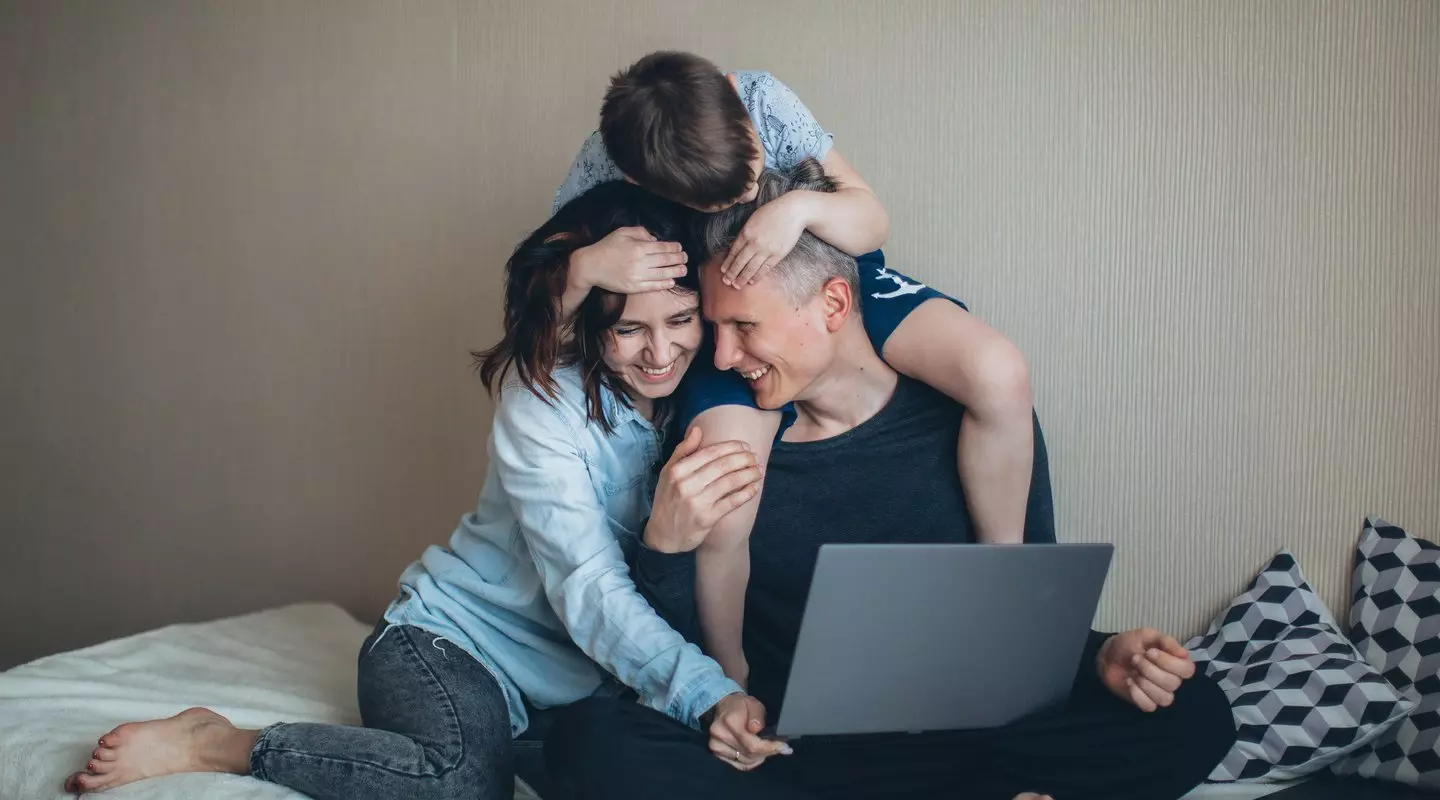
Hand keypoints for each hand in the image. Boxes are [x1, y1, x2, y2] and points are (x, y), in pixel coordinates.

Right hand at [572, 226, 686, 293]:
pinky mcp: (634, 287)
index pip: (662, 247)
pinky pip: (652, 286)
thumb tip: (655, 239)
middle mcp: (640, 262)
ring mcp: (637, 276)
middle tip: (685, 258)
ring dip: (675, 271)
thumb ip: (641, 232)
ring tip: (684, 270)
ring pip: (662, 274)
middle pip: (665, 260)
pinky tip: (671, 281)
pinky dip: (663, 284)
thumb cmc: (607, 247)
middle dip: (678, 259)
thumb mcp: (622, 232)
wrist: (591, 266)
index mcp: (638, 247)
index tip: (680, 248)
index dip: (674, 248)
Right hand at [643, 428, 762, 553]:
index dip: (732, 447)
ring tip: (758, 470)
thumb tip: (698, 430)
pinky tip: (754, 487)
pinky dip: (746, 493)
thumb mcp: (667, 473)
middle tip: (755, 457)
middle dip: (744, 458)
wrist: (663, 535)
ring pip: (731, 482)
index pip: (711, 452)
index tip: (745, 446)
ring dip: (749, 474)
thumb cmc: (667, 500)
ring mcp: (698, 502)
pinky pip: (732, 502)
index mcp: (678, 470)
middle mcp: (687, 484)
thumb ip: (683, 451)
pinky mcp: (708, 518)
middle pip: (724, 465)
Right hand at [706, 693, 790, 770]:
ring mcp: (716, 746)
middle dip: (768, 752)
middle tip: (780, 748)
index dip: (769, 748)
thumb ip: (757, 717)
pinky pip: (739, 765)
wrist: (725, 707)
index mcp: (729, 721)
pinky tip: (758, 755)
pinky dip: (751, 762)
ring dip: (760, 758)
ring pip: (745, 762)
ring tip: (768, 749)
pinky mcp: (717, 753)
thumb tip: (757, 730)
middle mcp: (720, 735)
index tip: (785, 748)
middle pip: (749, 754)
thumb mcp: (754, 704)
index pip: (752, 744)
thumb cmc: (741, 705)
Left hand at [718, 194, 808, 286]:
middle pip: (740, 262)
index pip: (734, 251)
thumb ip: (744, 233)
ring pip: (751, 268)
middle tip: (726, 282)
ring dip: (742, 278)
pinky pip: (765, 268)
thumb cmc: (773, 212)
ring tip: (736, 286)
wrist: (793, 211)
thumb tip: (734, 246)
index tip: (723, 270)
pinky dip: (758, 276)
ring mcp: (767, 250)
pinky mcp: (778, 254)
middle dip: (732, 273)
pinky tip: (752, 281)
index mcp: (747, 232)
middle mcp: (755, 243)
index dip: (728, 262)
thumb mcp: (753, 219)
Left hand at [1096, 628, 1195, 711]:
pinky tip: (1129, 682)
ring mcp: (1160, 693)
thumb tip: (1184, 653)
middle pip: (1174, 683)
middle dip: (1150, 670)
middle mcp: (1173, 679)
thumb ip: (1166, 641)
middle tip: (1135, 659)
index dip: (1169, 662)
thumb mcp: (1146, 635)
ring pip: (1165, 698)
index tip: (1150, 652)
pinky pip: (1150, 706)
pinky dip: (1138, 694)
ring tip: (1133, 672)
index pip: (1187, 670)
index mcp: (1177, 662)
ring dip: (1145, 683)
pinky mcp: (1147, 703)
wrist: (1108, 657)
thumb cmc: (1129, 644)